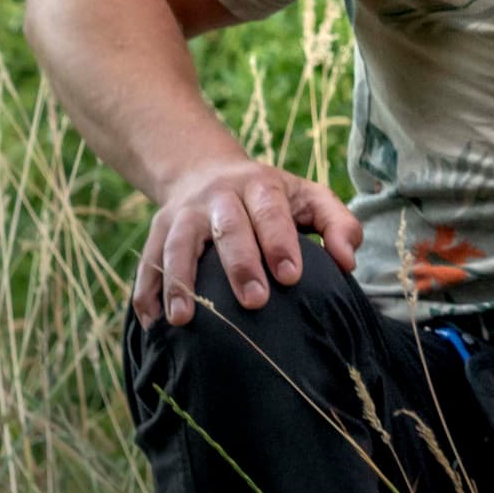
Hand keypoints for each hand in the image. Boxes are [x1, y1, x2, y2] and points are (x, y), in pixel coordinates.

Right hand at [136, 156, 363, 326]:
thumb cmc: (270, 198)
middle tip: (255, 302)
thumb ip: (337, 224)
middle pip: (227, 227)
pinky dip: (147, 290)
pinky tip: (153, 323)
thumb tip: (347, 261)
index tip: (291, 276)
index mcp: (259, 185)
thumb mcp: (308, 198)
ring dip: (179, 280)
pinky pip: (147, 260)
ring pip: (177, 243)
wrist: (205, 170)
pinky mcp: (158, 230)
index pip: (270, 211)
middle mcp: (218, 195)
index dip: (279, 242)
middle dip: (240, 264)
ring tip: (184, 319)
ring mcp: (183, 213)